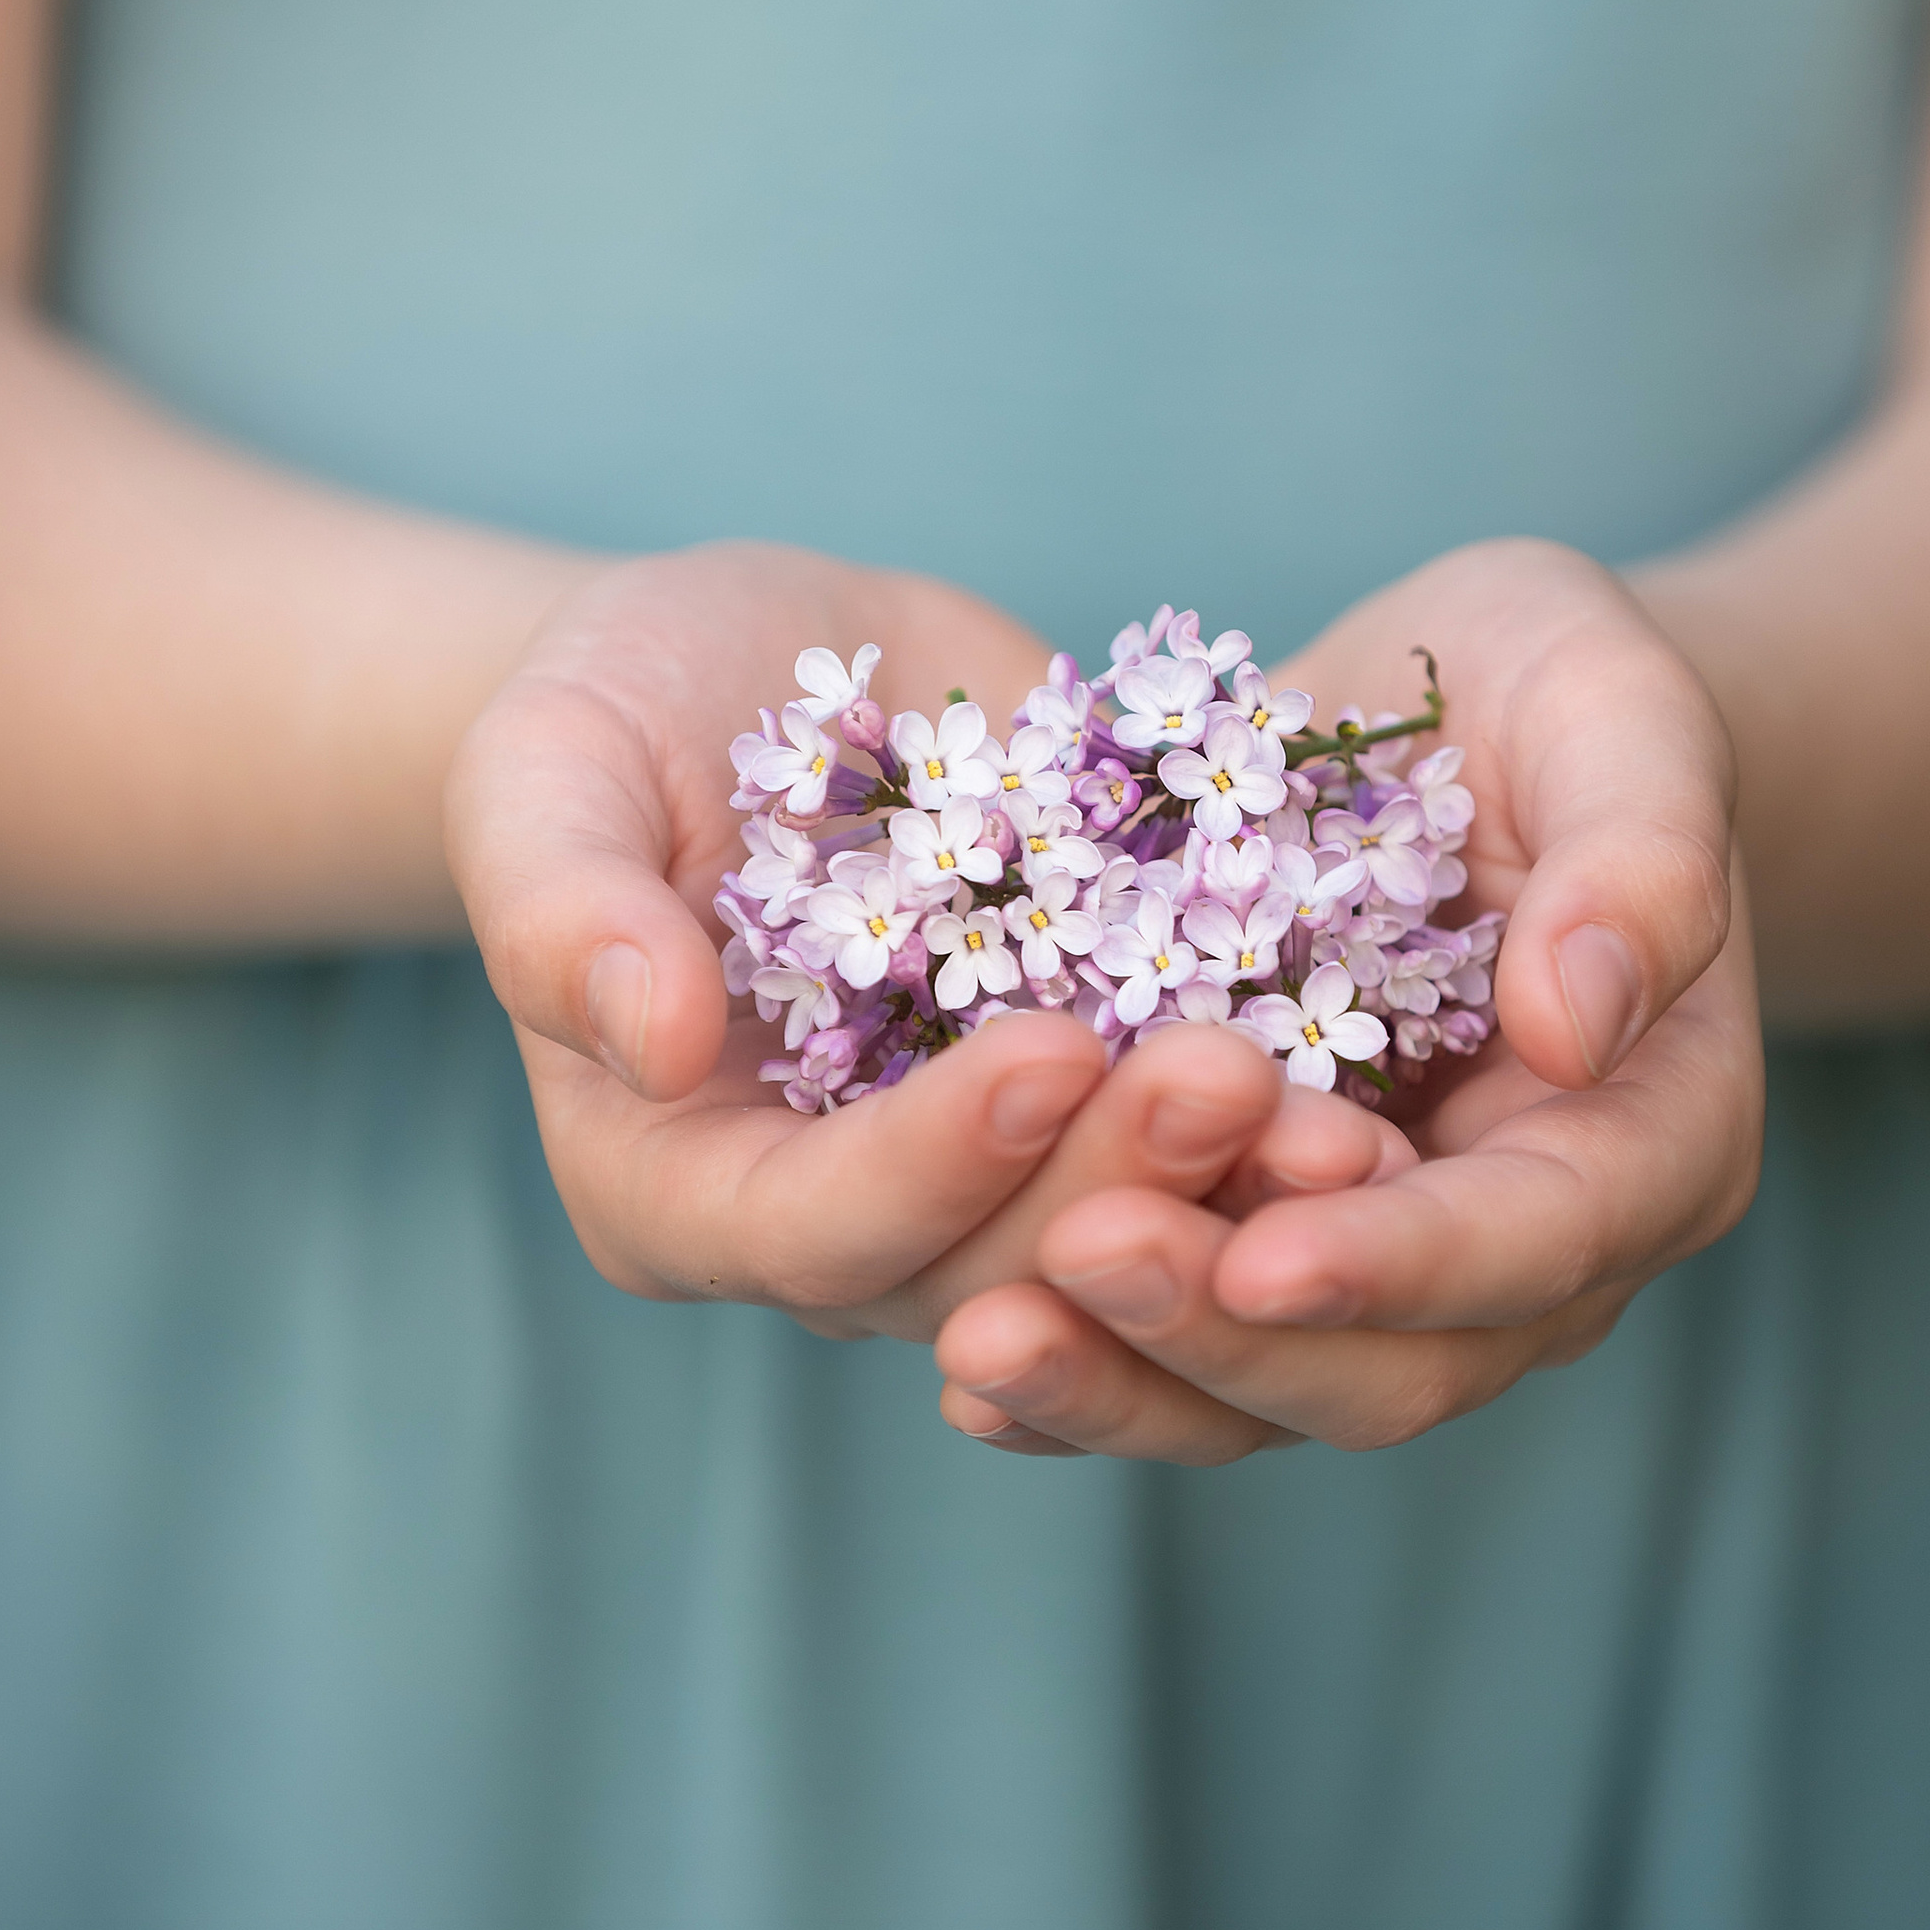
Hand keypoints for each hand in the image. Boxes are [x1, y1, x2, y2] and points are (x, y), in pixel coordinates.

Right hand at [446, 543, 1406, 1385]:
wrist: (763, 661)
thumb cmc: (619, 707)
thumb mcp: (548, 764)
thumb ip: (563, 904)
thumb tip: (653, 1037)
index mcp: (676, 1191)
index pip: (815, 1230)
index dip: (936, 1166)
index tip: (1051, 1053)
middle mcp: (835, 1227)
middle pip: (987, 1268)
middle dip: (1116, 1186)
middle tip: (1238, 1079)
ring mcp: (979, 1186)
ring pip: (1114, 1248)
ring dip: (1227, 1198)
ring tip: (1342, 1122)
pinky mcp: (1093, 1118)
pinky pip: (1195, 1172)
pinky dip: (1281, 1150)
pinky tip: (1381, 1102)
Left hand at [932, 540, 1764, 1461]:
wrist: (1464, 717)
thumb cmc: (1560, 698)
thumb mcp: (1619, 710)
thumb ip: (1639, 855)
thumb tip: (1580, 1022)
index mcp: (1652, 1140)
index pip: (1535, 1242)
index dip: (1401, 1264)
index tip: (1264, 1252)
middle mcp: (1532, 1251)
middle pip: (1395, 1369)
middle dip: (1228, 1333)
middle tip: (1077, 1258)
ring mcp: (1390, 1268)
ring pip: (1269, 1396)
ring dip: (1126, 1381)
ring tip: (978, 1340)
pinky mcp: (1266, 1249)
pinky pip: (1180, 1358)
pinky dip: (1082, 1372)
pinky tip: (964, 1370)